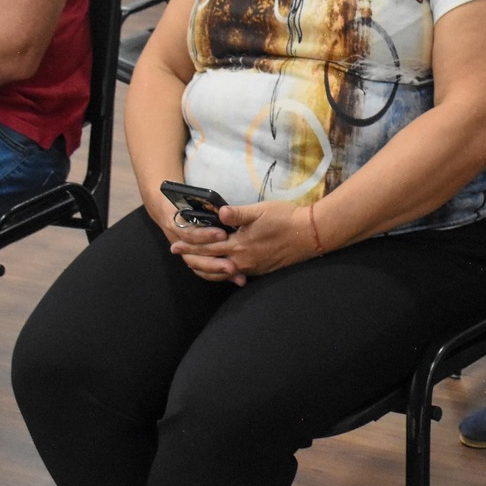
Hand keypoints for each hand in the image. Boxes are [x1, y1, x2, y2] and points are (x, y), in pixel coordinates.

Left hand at [168, 200, 319, 284]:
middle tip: (178, 256)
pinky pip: (236, 274)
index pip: (208, 247)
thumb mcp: (261, 210)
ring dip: (207, 268)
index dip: (190, 246)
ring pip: (223, 272)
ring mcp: (253, 267)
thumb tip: (218, 213)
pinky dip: (223, 272)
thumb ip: (237, 213)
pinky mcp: (261, 270)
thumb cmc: (286, 218)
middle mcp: (243, 261)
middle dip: (193, 259)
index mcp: (240, 245)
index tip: (174, 245)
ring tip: (196, 264)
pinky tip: (222, 267)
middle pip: (211, 263)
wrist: (311, 235)